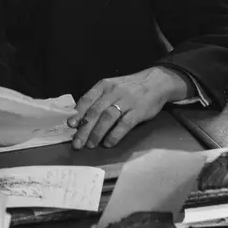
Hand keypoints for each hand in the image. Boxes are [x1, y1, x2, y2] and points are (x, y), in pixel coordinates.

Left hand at [67, 67, 187, 149]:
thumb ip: (99, 98)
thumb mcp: (112, 86)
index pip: (87, 99)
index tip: (70, 126)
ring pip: (107, 118)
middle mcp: (113, 92)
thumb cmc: (130, 87)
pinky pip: (124, 124)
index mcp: (105, 85)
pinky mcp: (138, 111)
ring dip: (97, 133)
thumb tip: (81, 116)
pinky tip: (108, 143)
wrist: (156, 82)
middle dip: (84, 129)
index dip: (78, 113)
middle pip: (95, 111)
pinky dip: (114, 135)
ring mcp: (126, 101)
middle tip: (77, 143)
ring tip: (90, 144)